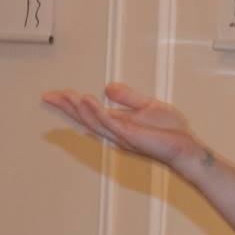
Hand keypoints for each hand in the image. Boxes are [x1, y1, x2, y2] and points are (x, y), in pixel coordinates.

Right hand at [41, 82, 202, 171]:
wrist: (187, 147)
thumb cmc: (170, 132)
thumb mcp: (148, 106)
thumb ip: (127, 97)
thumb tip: (106, 87)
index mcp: (117, 125)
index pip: (89, 113)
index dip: (70, 105)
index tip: (52, 95)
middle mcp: (115, 132)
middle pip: (84, 118)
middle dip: (66, 107)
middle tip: (47, 96)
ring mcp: (121, 135)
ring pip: (93, 121)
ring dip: (78, 108)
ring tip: (65, 95)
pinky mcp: (131, 136)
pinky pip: (110, 123)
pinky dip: (96, 111)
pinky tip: (86, 99)